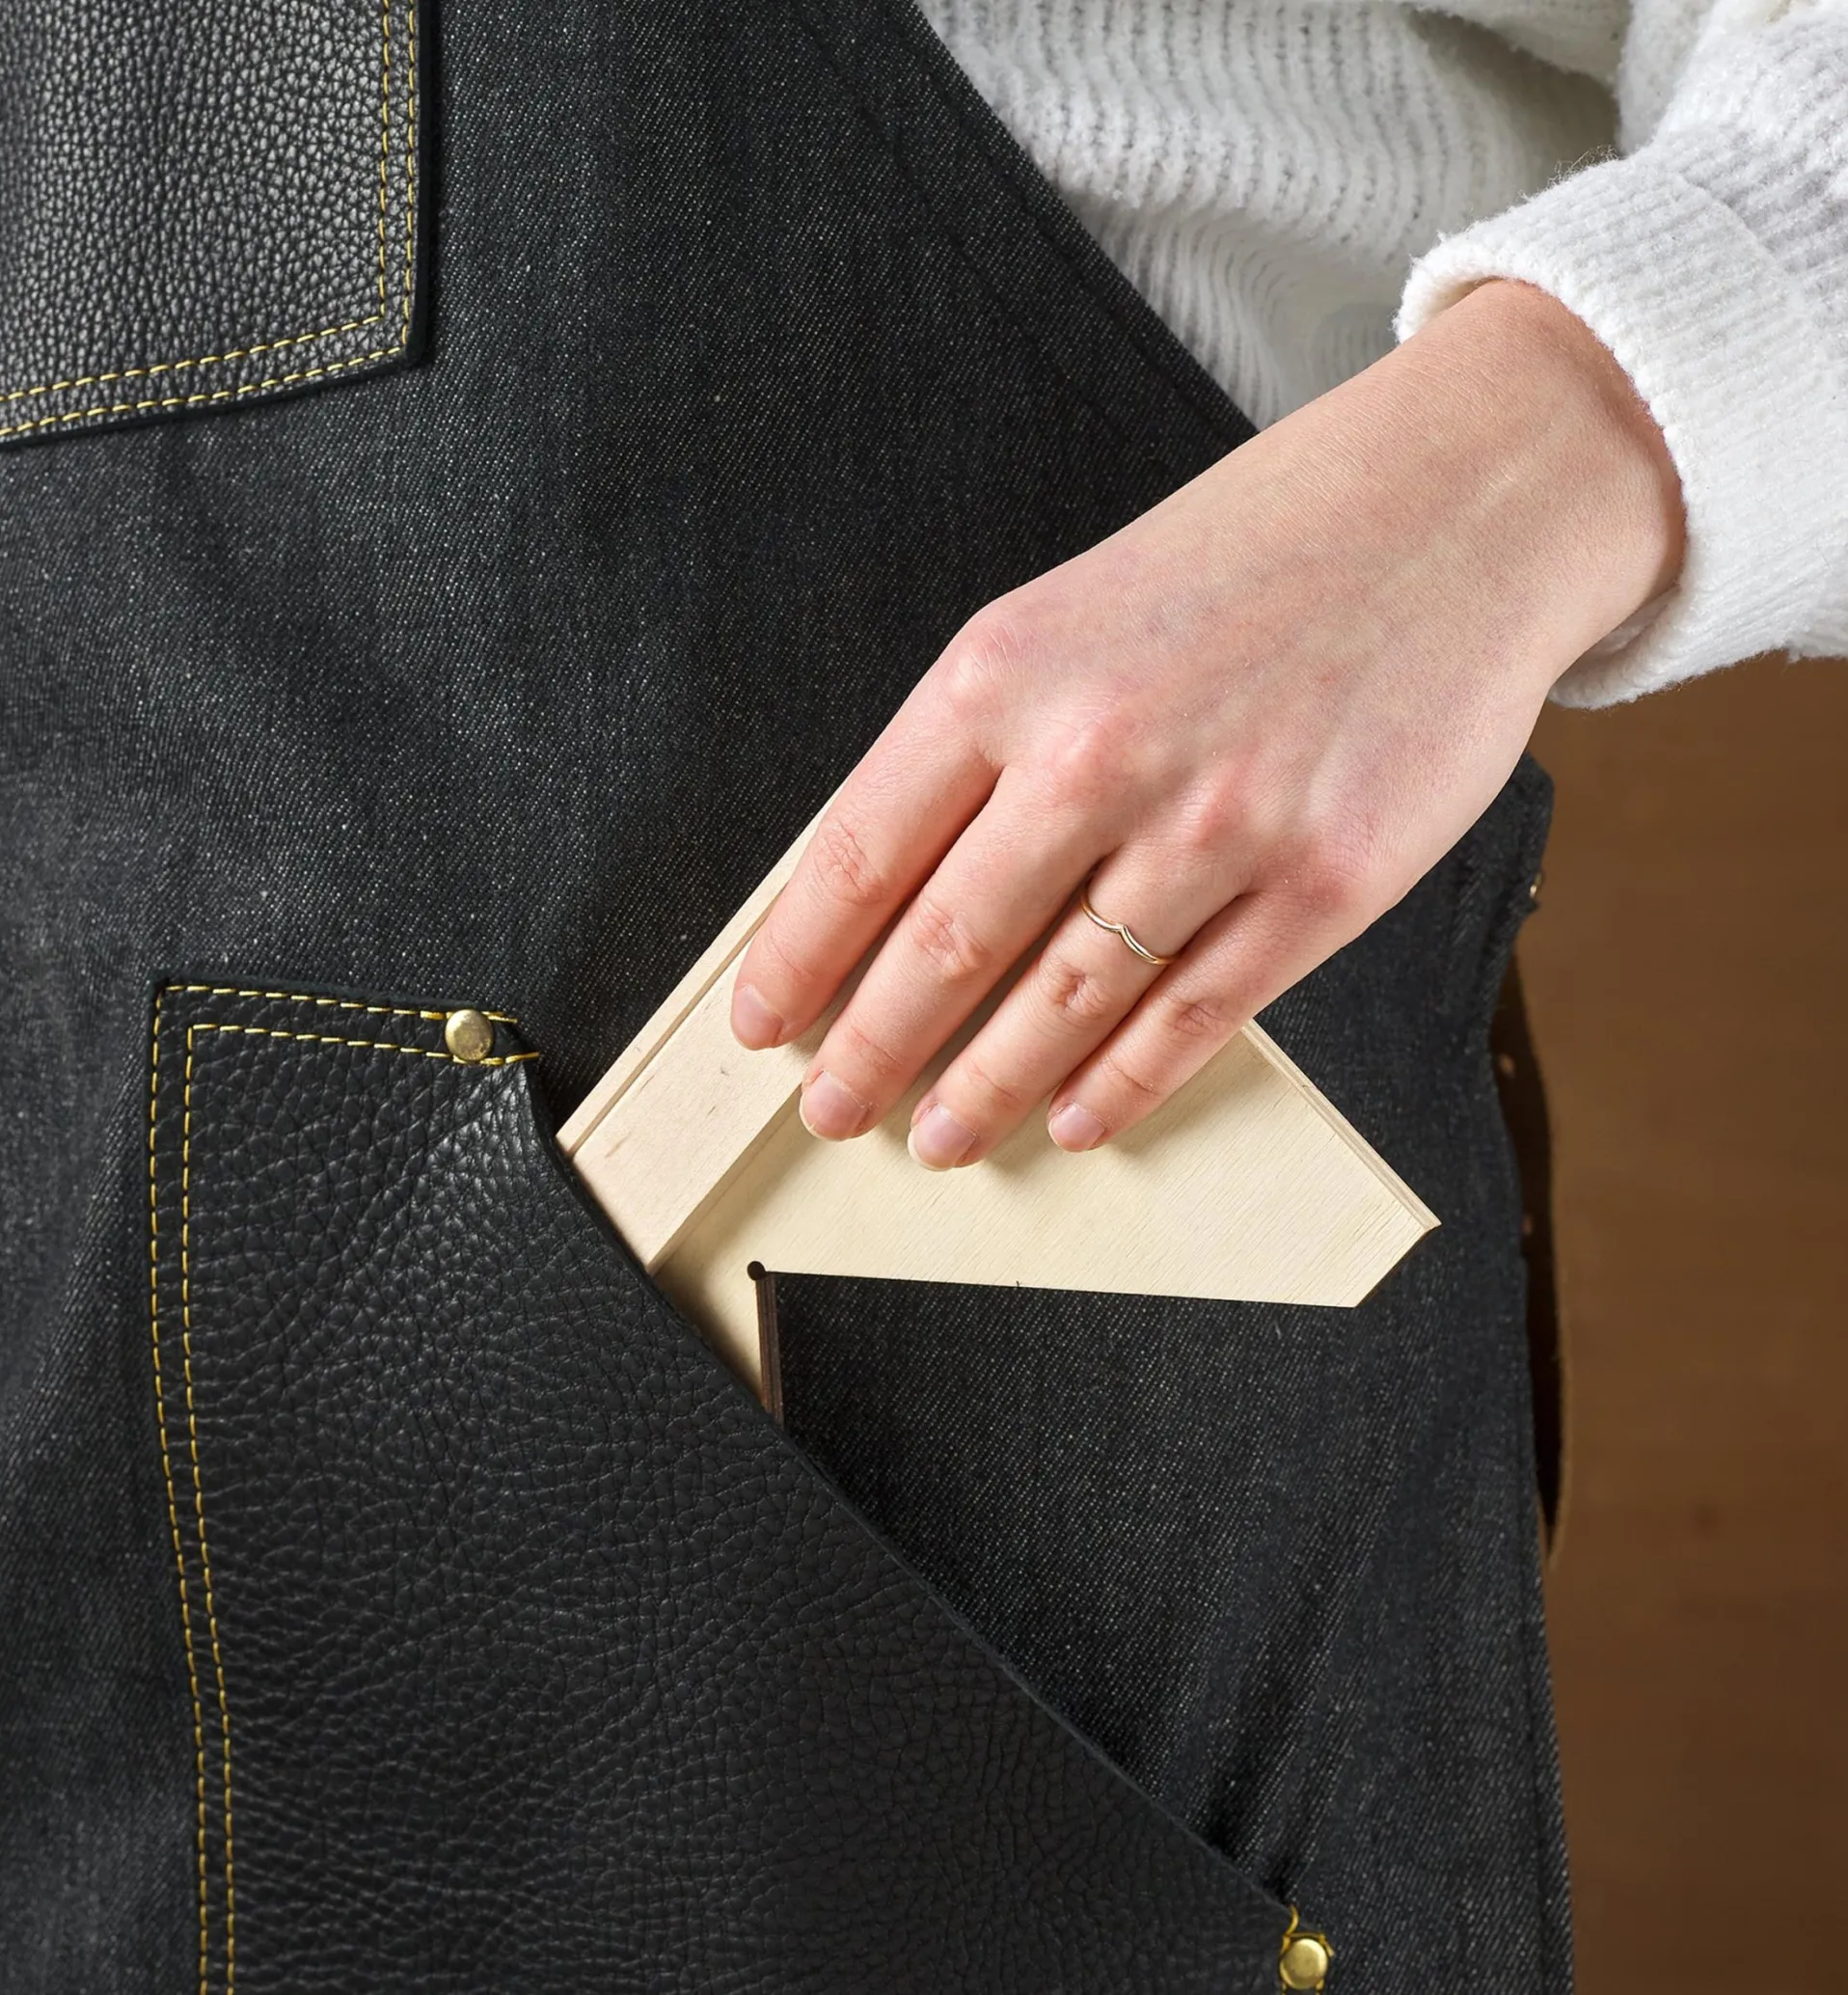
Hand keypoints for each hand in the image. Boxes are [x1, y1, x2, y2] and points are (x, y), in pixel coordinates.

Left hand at [730, 279, 1684, 1165]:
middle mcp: (1100, 747)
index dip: (799, 957)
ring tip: (939, 1135)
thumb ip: (984, 742)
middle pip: (949, 944)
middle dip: (874, 1048)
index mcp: (1010, 668)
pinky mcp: (1326, 880)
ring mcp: (1221, 820)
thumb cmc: (1251, 556)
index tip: (762, 1023)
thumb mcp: (1075, 611)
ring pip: (1066, 1000)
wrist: (1457, 503)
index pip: (863, 849)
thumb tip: (896, 891)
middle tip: (833, 1108)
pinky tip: (1074, 1116)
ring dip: (986, 1086)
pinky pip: (1195, 1014)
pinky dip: (1122, 1083)